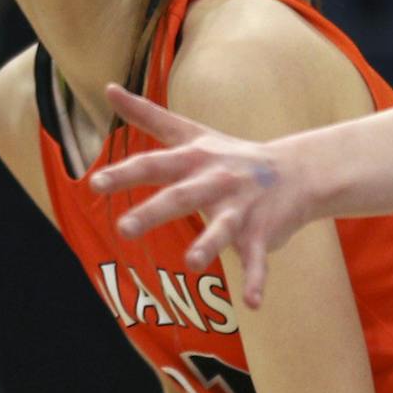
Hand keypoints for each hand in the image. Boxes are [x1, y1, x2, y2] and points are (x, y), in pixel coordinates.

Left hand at [91, 84, 314, 306]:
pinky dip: (256, 280)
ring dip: (209, 244)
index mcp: (195, 160)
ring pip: (223, 228)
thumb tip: (108, 88)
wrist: (296, 171)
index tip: (95, 184)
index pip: (155, 165)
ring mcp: (241, 208)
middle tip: (123, 230)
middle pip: (182, 196)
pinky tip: (252, 304)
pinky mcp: (263, 232)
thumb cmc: (232, 154)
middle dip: (154, 212)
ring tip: (193, 263)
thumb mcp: (191, 132)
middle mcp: (216, 182)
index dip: (126, 174)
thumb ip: (148, 115)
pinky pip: (258, 258)